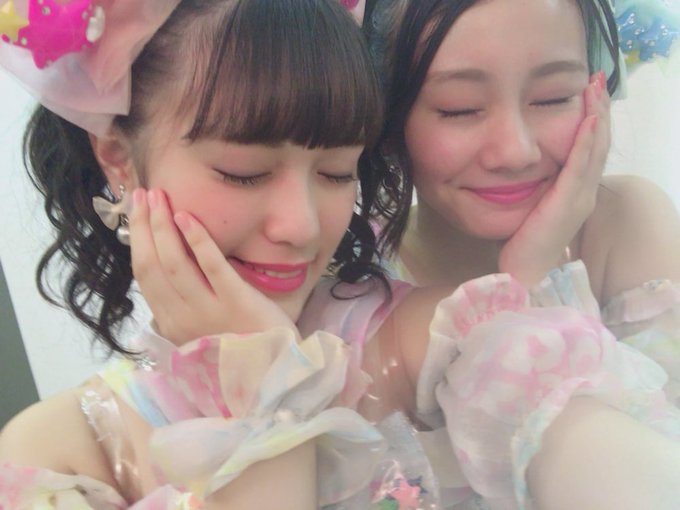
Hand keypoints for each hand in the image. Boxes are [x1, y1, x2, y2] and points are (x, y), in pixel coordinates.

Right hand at [128, 188, 295, 343]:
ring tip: (160, 197)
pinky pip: (212, 266)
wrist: (275, 370)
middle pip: (153, 265)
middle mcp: (182, 318)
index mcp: (171, 324)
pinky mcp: (236, 301)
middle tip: (143, 195)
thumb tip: (163, 276)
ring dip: (163, 226)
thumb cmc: (239, 347)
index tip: (135, 213)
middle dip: (144, 226)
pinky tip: (187, 217)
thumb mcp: (199, 333)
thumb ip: (180, 309)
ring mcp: (208, 310)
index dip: (137, 241)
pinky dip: (197, 240)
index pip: (144, 276)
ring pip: (174, 263)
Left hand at [499, 72, 610, 285]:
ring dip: (596, 116)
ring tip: (595, 88)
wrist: (524, 270)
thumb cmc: (525, 240)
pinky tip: (588, 120)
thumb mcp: (536, 204)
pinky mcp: (567, 204)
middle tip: (597, 78)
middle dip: (599, 108)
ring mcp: (580, 198)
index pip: (590, 148)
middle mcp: (585, 192)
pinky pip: (579, 167)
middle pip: (599, 143)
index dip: (593, 118)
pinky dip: (586, 142)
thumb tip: (533, 162)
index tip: (590, 91)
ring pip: (595, 150)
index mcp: (577, 191)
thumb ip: (541, 185)